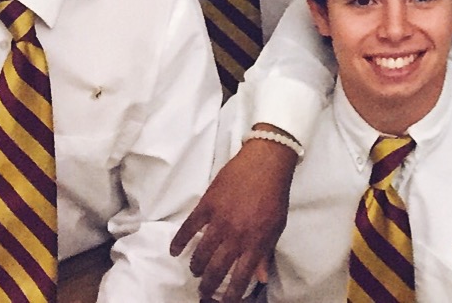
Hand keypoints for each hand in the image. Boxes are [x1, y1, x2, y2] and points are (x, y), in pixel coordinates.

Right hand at [173, 136, 297, 300]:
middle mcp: (236, 235)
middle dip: (208, 285)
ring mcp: (220, 220)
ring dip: (196, 266)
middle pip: (217, 269)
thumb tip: (260, 278)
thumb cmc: (275, 195)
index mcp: (256, 242)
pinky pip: (189, 227)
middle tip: (203, 290)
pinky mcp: (208, 205)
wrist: (266, 162)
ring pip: (201, 252)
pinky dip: (179, 241)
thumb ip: (266, 253)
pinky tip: (174, 251)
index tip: (224, 302)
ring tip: (196, 270)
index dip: (230, 295)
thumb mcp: (277, 227)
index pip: (241, 277)